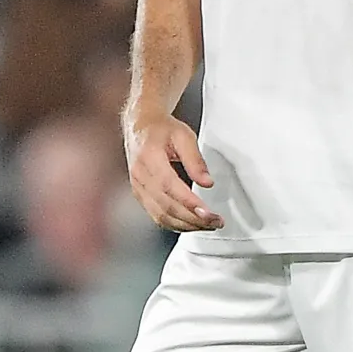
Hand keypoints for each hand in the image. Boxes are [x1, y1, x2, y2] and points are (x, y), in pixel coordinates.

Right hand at [125, 113, 221, 231]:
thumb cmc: (162, 129)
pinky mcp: (139, 194)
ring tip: (207, 225)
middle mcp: (140, 175)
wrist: (140, 125)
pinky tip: (190, 224)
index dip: (188, 203)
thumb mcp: (184, 135)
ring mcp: (137, 187)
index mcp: (149, 157)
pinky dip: (175, 224)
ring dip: (185, 225)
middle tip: (215, 222)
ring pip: (160, 215)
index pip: (169, 186)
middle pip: (166, 205)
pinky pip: (156, 215)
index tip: (208, 213)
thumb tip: (207, 183)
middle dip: (192, 218)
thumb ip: (195, 160)